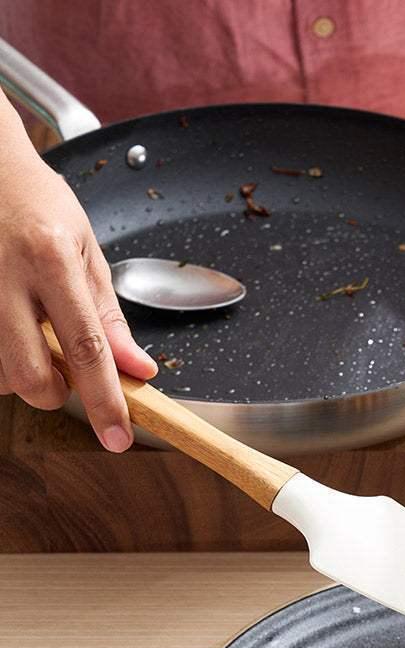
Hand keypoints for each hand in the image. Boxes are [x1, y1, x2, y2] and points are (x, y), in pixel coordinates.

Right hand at [0, 112, 155, 449]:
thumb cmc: (35, 200)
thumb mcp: (86, 249)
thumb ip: (110, 317)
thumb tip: (138, 372)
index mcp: (50, 260)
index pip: (86, 349)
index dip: (105, 401)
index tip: (118, 437)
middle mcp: (4, 276)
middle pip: (29, 376)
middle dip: (52, 392)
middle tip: (62, 370)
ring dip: (19, 374)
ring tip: (27, 334)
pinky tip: (7, 329)